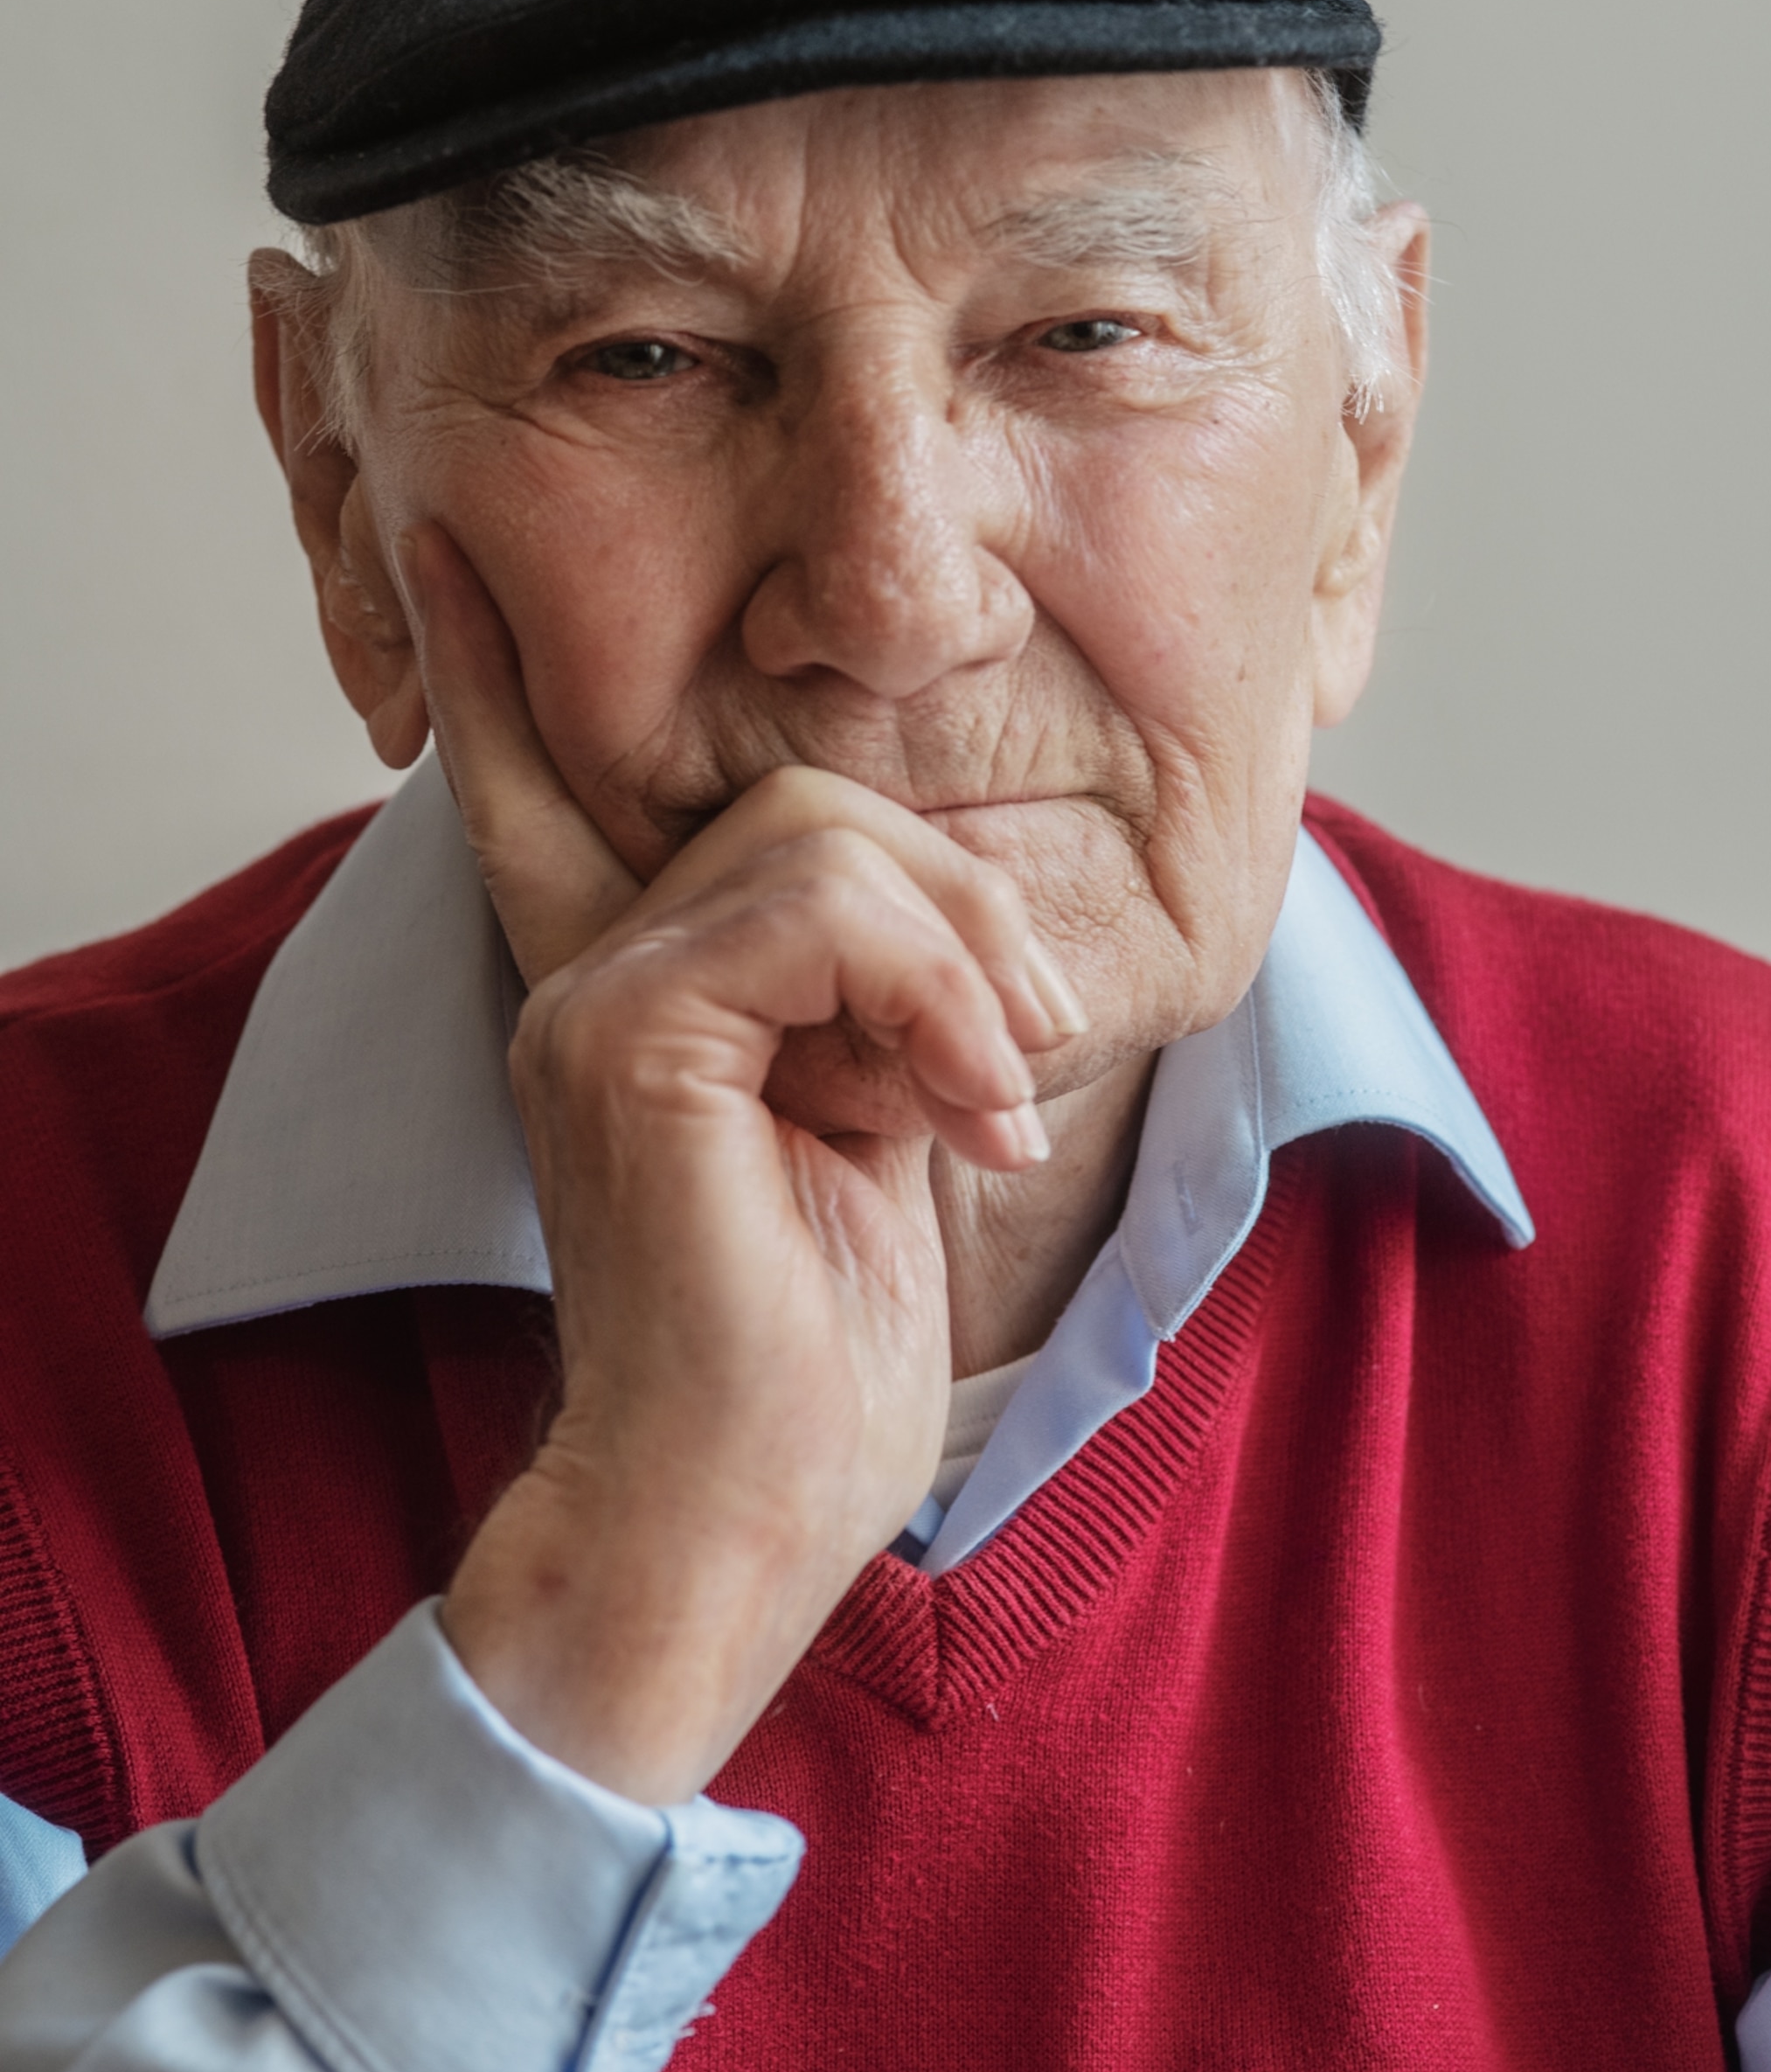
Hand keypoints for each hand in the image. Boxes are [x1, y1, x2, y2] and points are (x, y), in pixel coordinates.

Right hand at [406, 527, 1084, 1802]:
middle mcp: (587, 972)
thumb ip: (861, 1001)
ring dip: (960, 957)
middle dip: (956, 899)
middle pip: (798, 797)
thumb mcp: (868, 1134)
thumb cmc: (809, 1360)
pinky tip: (965, 1109)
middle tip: (1023, 1050)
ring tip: (993, 1101)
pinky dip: (931, 992)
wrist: (738, 1518)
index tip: (447, 553)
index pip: (551, 794)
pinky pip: (816, 906)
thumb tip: (936, 901)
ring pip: (817, 830)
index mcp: (629, 992)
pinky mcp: (624, 1037)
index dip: (503, 682)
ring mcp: (589, 1000)